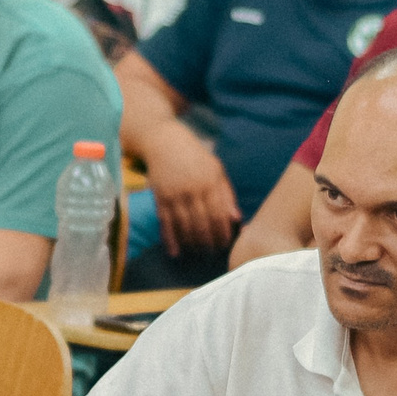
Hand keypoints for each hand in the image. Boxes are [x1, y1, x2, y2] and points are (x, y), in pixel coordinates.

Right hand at [145, 124, 240, 255]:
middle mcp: (192, 190)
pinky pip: (165, 223)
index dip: (223, 232)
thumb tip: (237, 219)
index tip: (226, 244)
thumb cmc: (195, 157)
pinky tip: (175, 252)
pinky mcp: (160, 197)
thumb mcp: (216, 170)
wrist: (165, 142)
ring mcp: (174, 194)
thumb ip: (227, 194)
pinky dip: (170, 240)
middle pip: (202, 223)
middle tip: (212, 253)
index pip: (219, 214)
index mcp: (210, 182)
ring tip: (197, 252)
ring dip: (191, 243)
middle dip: (208, 241)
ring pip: (184, 226)